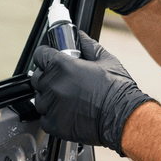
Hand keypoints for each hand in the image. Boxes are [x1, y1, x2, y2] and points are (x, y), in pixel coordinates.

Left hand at [30, 29, 152, 155]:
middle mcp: (53, 84)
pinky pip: (44, 117)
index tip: (51, 60)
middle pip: (38, 77)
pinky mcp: (52, 123)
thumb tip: (80, 36)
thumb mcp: (106, 61)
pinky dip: (53, 115)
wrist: (122, 118)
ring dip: (49, 97)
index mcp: (63, 66)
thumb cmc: (117, 90)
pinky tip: (67, 113)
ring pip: (40, 98)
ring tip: (68, 99)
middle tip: (64, 81)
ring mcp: (51, 105)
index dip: (45, 56)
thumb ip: (88, 46)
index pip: (40, 55)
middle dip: (48, 77)